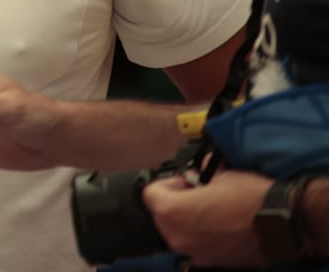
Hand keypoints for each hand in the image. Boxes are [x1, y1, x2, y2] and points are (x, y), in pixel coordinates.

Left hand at [142, 170, 271, 268]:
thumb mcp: (220, 175)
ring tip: (212, 210)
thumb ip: (198, 172)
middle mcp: (178, 236)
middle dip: (175, 202)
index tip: (184, 181)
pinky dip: (200, 235)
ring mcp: (194, 252)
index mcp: (173, 211)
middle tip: (198, 194)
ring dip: (187, 220)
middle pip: (161, 214)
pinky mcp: (210, 262)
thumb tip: (196, 169)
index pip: (149, 194)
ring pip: (177, 231)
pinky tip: (220, 226)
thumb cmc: (251, 199)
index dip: (167, 184)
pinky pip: (194, 245)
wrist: (282, 224)